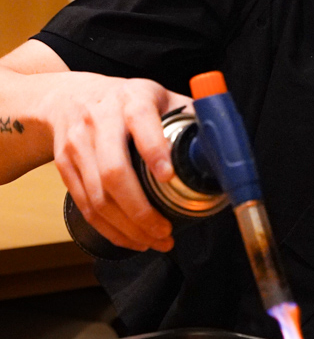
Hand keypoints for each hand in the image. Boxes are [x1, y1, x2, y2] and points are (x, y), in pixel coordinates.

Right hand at [45, 73, 191, 251]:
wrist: (68, 97)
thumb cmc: (127, 100)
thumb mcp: (160, 96)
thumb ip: (191, 116)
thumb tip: (222, 148)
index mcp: (132, 100)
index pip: (141, 122)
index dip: (154, 151)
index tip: (169, 177)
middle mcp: (100, 120)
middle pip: (115, 172)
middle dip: (141, 210)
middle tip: (165, 231)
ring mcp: (78, 145)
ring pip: (98, 196)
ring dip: (128, 228)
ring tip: (154, 242)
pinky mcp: (65, 167)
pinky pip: (85, 206)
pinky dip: (109, 229)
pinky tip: (130, 239)